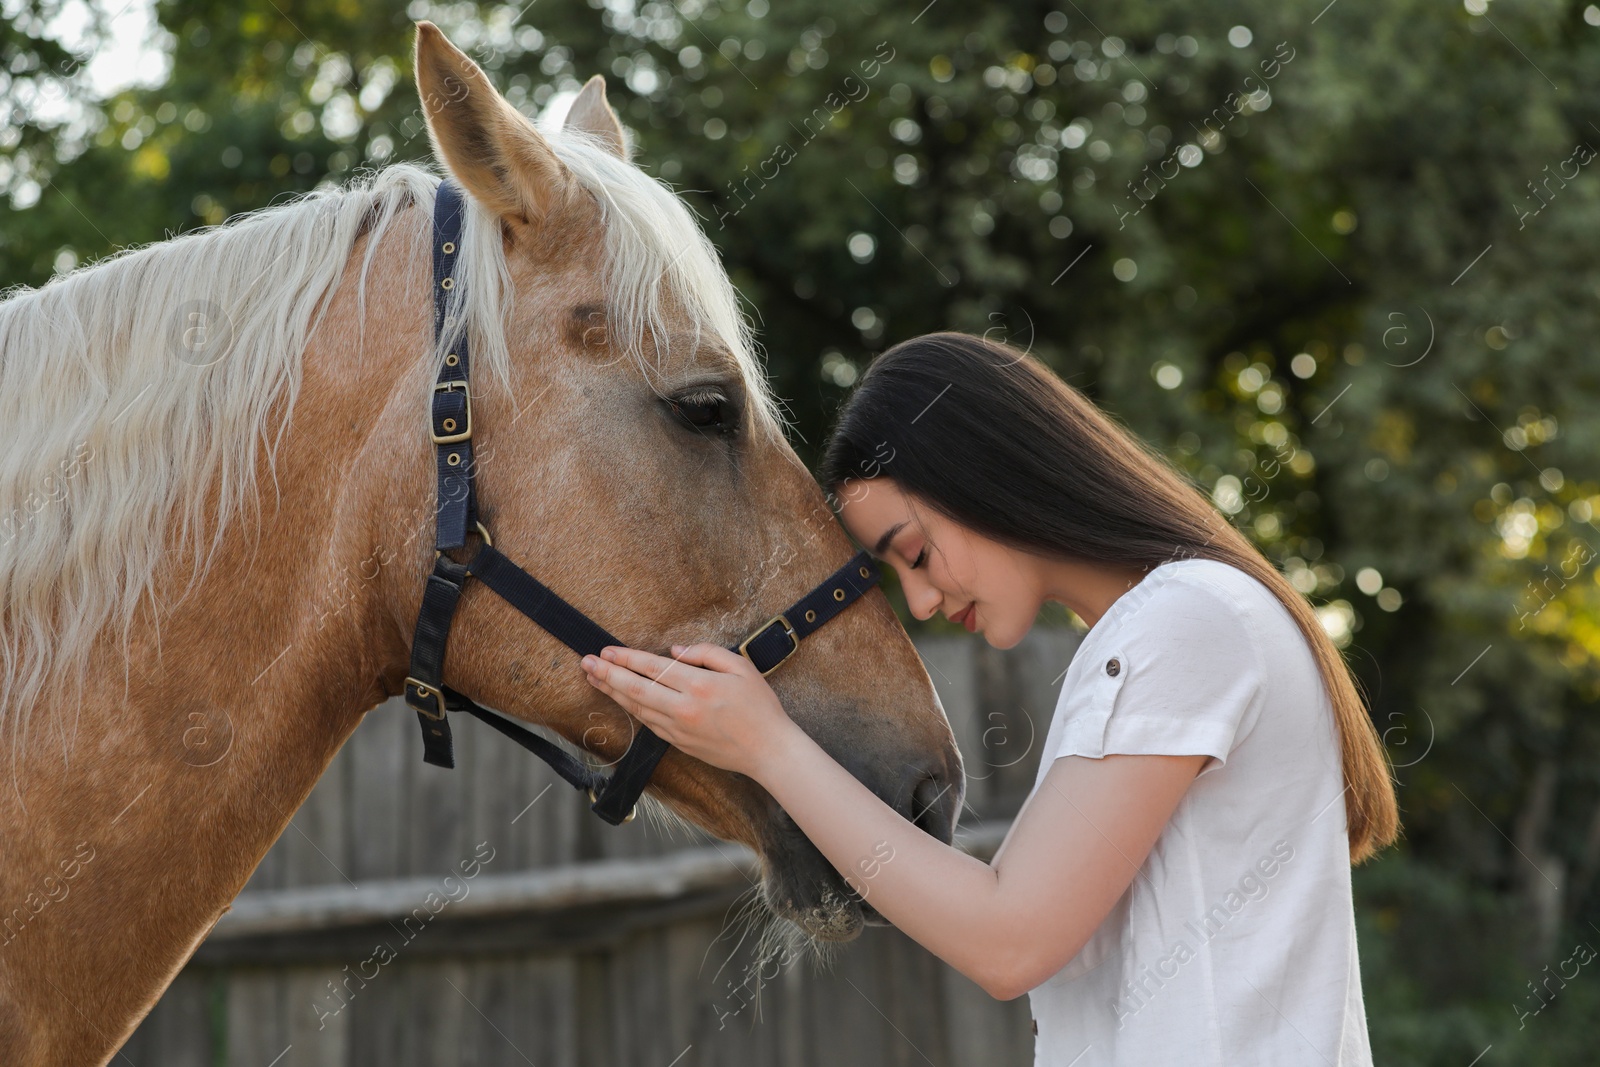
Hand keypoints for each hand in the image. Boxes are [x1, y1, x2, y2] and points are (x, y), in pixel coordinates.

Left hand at [580, 643, 798, 779]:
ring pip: (638, 708)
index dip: (627, 658)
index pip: (653, 667)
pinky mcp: (680, 743)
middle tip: (586, 663)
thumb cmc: (759, 706)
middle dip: (607, 674)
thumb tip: (675, 651)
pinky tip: (621, 700)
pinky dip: (632, 710)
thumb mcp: (741, 666)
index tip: (607, 650)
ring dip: (613, 692)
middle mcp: (684, 708)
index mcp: (699, 685)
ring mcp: (679, 729)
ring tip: (594, 679)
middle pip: (636, 689)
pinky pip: (649, 723)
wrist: (769, 750)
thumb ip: (706, 653)